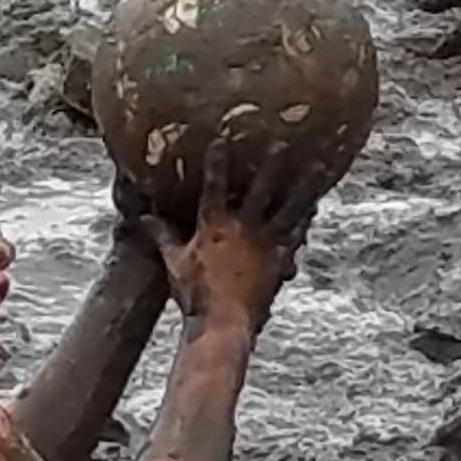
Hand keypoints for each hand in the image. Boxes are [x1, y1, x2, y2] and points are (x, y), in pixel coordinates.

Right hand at [151, 143, 321, 322]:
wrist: (223, 323)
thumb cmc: (194, 293)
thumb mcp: (174, 262)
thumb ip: (162, 235)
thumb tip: (143, 216)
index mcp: (214, 223)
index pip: (214, 184)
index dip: (217, 161)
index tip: (222, 138)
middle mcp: (243, 226)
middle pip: (260, 187)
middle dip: (270, 163)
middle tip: (281, 140)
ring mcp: (265, 242)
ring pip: (289, 206)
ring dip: (302, 185)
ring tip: (317, 166)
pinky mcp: (280, 258)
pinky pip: (297, 232)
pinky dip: (306, 217)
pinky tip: (316, 205)